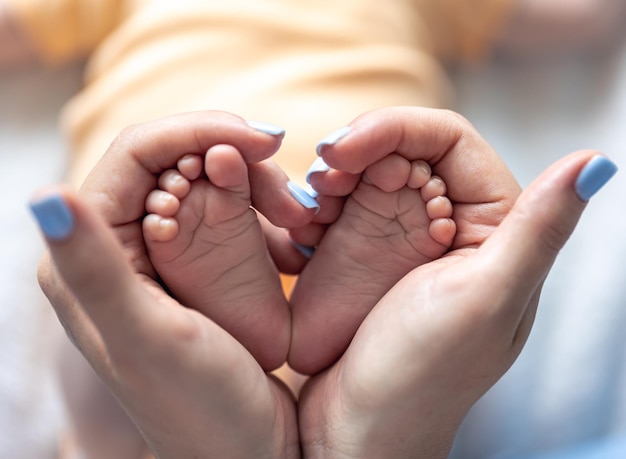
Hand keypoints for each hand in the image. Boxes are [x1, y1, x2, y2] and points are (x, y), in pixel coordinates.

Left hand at [32, 112, 308, 458]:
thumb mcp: (148, 340)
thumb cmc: (199, 409)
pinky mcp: (194, 267)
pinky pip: (230, 216)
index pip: (137, 153)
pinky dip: (266, 218)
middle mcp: (118, 247)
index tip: (266, 140)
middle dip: (241, 164)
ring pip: (209, 184)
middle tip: (294, 198)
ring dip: (260, 191)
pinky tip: (295, 242)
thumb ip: (94, 268)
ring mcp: (160, 256)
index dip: (200, 131)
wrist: (244, 452)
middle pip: (178, 161)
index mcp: (92, 255)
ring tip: (301, 224)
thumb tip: (45, 194)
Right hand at [298, 108, 615, 457]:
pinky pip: (336, 208)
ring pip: (363, 174)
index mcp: (493, 227)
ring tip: (308, 210)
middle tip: (319, 181)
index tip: (343, 149)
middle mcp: (449, 225)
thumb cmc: (421, 377)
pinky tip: (302, 231)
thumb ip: (538, 230)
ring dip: (329, 179)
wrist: (357, 432)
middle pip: (399, 148)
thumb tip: (593, 160)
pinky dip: (315, 208)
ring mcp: (400, 239)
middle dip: (354, 153)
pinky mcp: (361, 255)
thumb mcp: (484, 301)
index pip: (447, 139)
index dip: (394, 128)